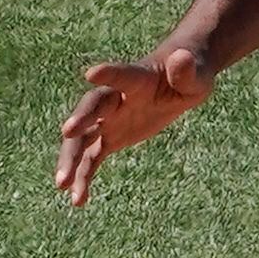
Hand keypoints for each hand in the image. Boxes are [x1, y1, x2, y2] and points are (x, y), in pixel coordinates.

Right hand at [54, 41, 214, 205]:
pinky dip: (84, 176)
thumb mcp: (196, 75)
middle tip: (68, 132)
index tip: (91, 73)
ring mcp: (109, 119)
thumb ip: (187, 71)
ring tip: (61, 185)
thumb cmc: (190, 75)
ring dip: (71, 159)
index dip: (109, 73)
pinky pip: (92, 158)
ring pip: (83, 137)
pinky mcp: (110, 137)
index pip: (123, 75)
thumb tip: (182, 57)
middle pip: (93, 107)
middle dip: (81, 118)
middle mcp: (116, 98)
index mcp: (138, 79)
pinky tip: (78, 200)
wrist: (175, 81)